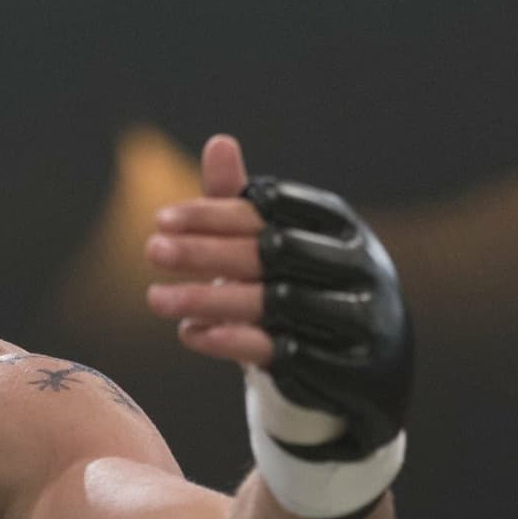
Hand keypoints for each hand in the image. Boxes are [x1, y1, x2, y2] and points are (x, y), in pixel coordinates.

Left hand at [145, 135, 411, 460]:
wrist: (366, 375)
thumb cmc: (307, 294)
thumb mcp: (277, 250)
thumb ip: (243, 207)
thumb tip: (218, 142)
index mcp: (344, 228)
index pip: (274, 209)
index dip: (216, 211)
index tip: (161, 219)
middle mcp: (360, 267)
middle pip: (274, 251)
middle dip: (206, 251)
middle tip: (151, 251)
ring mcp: (359, 318)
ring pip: (274, 303)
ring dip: (207, 299)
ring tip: (154, 299)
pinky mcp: (346, 367)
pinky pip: (282, 352)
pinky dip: (230, 341)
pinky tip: (188, 334)